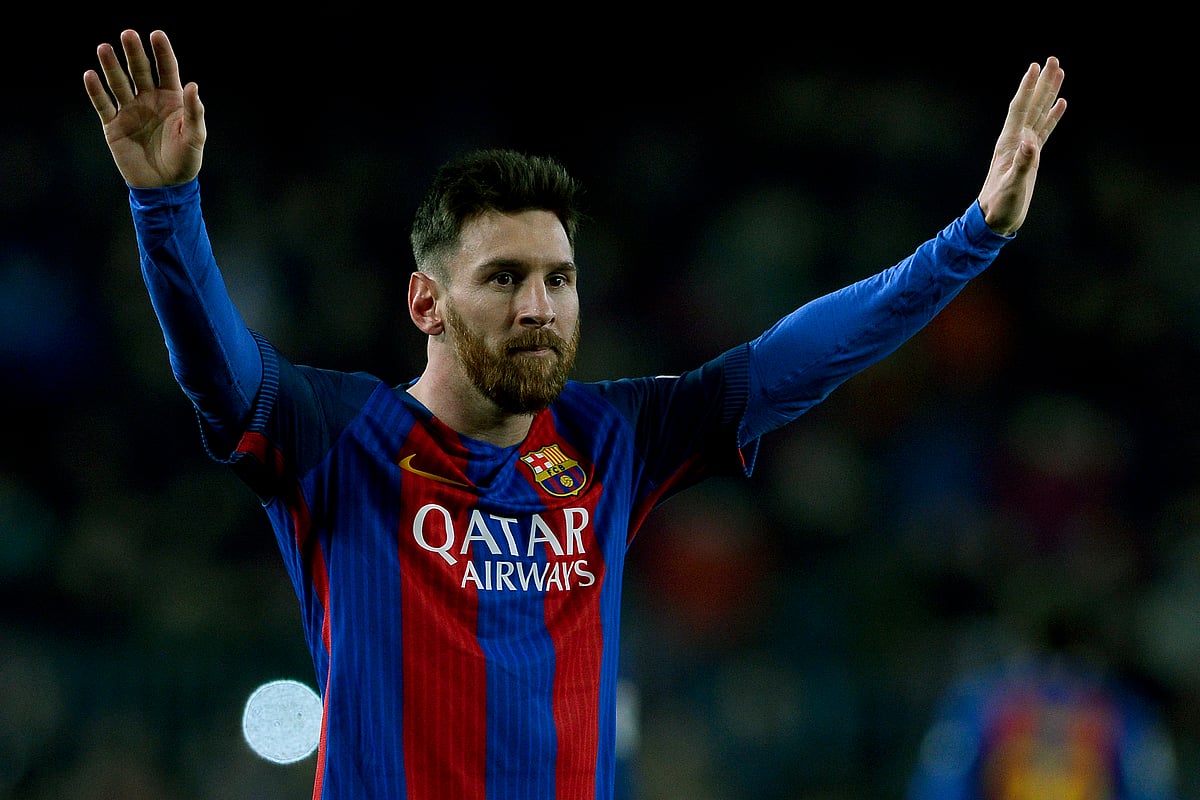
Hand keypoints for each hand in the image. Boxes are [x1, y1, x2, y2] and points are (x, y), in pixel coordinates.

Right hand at [83, 30, 204, 187]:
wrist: (164, 187)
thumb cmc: (185, 161)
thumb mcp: (195, 137)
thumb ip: (194, 112)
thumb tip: (193, 85)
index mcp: (171, 99)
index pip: (166, 70)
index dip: (162, 52)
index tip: (156, 34)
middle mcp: (149, 100)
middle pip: (140, 71)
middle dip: (134, 53)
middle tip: (128, 34)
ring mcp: (130, 111)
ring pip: (119, 83)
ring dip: (111, 66)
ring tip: (104, 48)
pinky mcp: (113, 126)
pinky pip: (102, 105)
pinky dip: (96, 91)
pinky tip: (90, 75)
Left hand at [977, 57, 1066, 235]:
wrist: (994, 220)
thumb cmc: (1000, 205)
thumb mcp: (1012, 186)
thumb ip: (1022, 164)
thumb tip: (1031, 142)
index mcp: (1009, 143)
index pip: (1020, 108)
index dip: (1027, 87)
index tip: (1036, 66)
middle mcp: (1015, 140)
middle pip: (1031, 104)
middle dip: (1042, 82)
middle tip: (1053, 59)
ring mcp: (1023, 147)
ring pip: (1038, 113)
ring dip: (1048, 94)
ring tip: (1060, 73)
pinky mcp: (1030, 156)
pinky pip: (1044, 130)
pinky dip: (1052, 116)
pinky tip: (1061, 104)